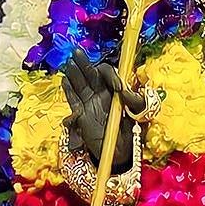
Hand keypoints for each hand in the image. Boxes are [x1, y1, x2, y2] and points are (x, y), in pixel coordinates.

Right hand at [62, 47, 144, 168]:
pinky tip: (65, 81)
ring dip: (74, 73)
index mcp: (115, 91)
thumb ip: (135, 101)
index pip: (109, 74)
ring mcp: (90, 103)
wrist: (119, 153)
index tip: (119, 88)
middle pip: (91, 74)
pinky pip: (73, 100)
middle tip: (77, 52)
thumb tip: (124, 91)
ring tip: (70, 64)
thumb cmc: (131, 133)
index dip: (111, 76)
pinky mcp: (81, 115)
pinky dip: (69, 91)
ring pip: (80, 84)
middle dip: (84, 63)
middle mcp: (102, 94)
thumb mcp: (139, 115)